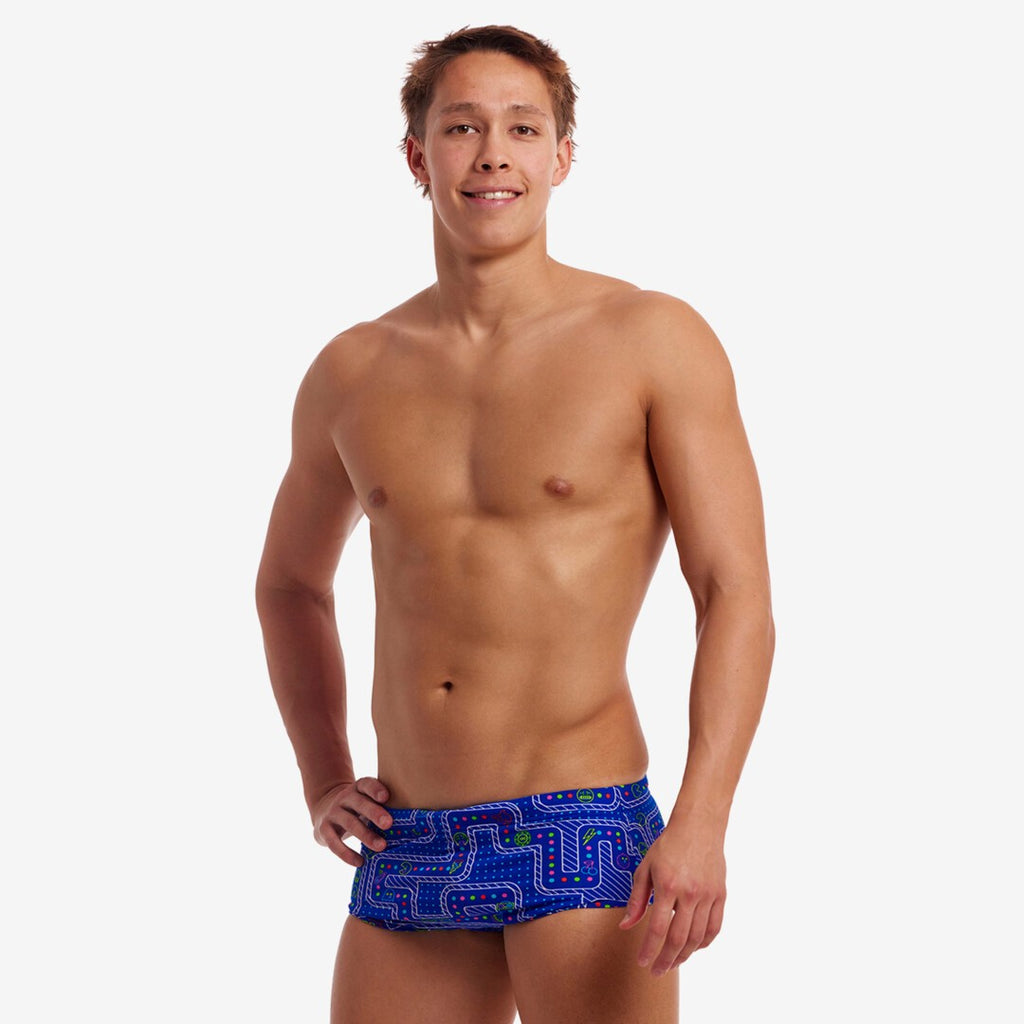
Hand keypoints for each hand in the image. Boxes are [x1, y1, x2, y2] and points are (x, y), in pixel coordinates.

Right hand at [310, 777, 391, 866]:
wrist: (325, 809)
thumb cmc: (357, 807)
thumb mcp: (366, 800)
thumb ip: (381, 806)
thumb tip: (408, 823)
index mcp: (358, 788)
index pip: (366, 784)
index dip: (375, 789)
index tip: (386, 797)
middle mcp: (344, 798)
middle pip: (359, 803)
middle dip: (374, 813)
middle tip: (389, 823)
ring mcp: (333, 813)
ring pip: (349, 823)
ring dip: (365, 835)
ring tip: (381, 846)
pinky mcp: (324, 829)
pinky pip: (334, 843)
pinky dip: (347, 854)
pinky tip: (360, 862)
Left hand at [619, 819, 726, 974]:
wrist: (699, 826)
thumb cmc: (668, 845)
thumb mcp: (645, 867)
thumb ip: (637, 899)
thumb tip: (626, 926)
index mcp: (668, 885)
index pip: (657, 928)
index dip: (649, 950)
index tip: (643, 963)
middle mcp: (690, 893)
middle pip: (679, 939)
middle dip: (666, 960)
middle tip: (656, 971)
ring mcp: (708, 895)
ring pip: (698, 937)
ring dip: (685, 955)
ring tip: (672, 962)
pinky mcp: (721, 895)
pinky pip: (714, 928)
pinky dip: (704, 942)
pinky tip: (693, 948)